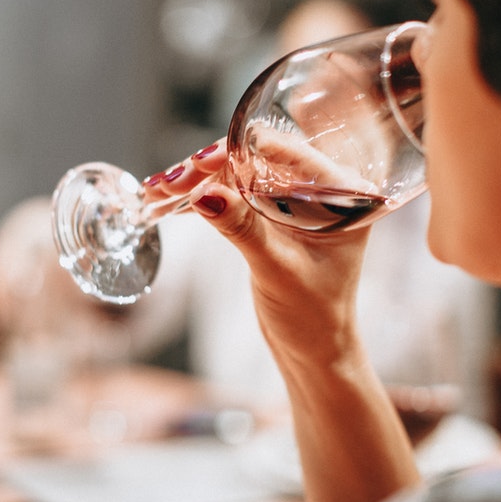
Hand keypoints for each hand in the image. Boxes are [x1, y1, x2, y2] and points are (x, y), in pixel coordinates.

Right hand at [143, 139, 370, 369]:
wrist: (313, 350)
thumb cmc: (312, 315)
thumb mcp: (276, 269)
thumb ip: (243, 229)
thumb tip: (204, 193)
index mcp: (343, 192)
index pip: (289, 152)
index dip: (240, 150)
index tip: (201, 161)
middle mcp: (321, 188)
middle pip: (257, 158)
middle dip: (210, 167)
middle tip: (170, 182)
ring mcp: (294, 201)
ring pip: (240, 173)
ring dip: (198, 180)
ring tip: (157, 190)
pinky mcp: (272, 215)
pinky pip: (235, 193)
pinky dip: (204, 197)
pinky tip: (168, 200)